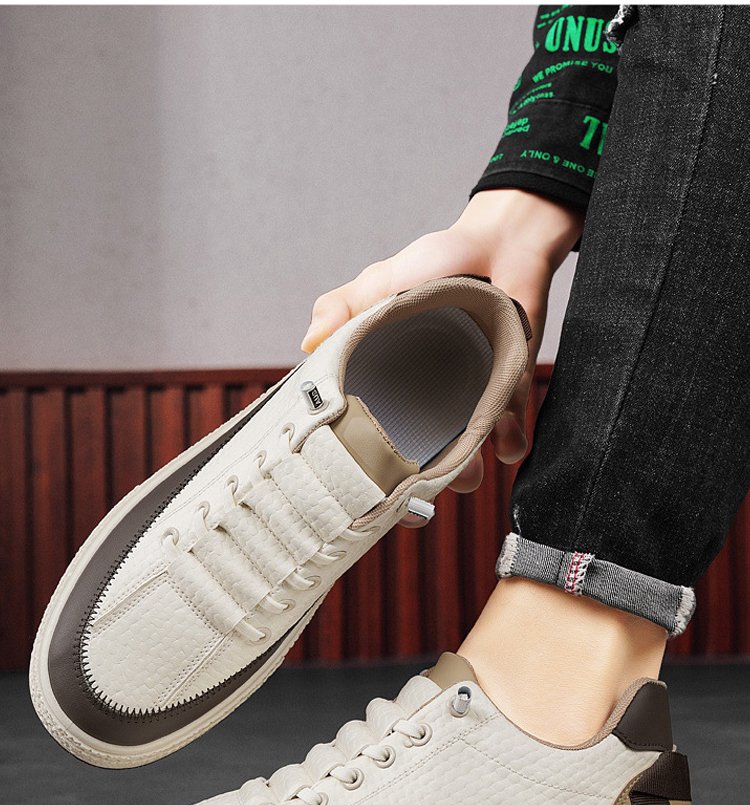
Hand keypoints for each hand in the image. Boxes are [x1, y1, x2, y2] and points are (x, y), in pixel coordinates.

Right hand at [302, 189, 582, 505]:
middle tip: (411, 504)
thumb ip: (343, 307)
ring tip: (466, 476)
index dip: (360, 468)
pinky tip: (508, 442)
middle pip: (414, 460)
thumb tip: (308, 343)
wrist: (499, 243)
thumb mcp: (381, 282)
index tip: (355, 493)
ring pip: (461, 454)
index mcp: (390, 384)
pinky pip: (509, 428)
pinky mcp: (507, 393)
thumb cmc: (435, 262)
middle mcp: (426, 402)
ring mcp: (467, 401)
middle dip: (413, 489)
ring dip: (464, 473)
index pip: (368, 435)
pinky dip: (510, 441)